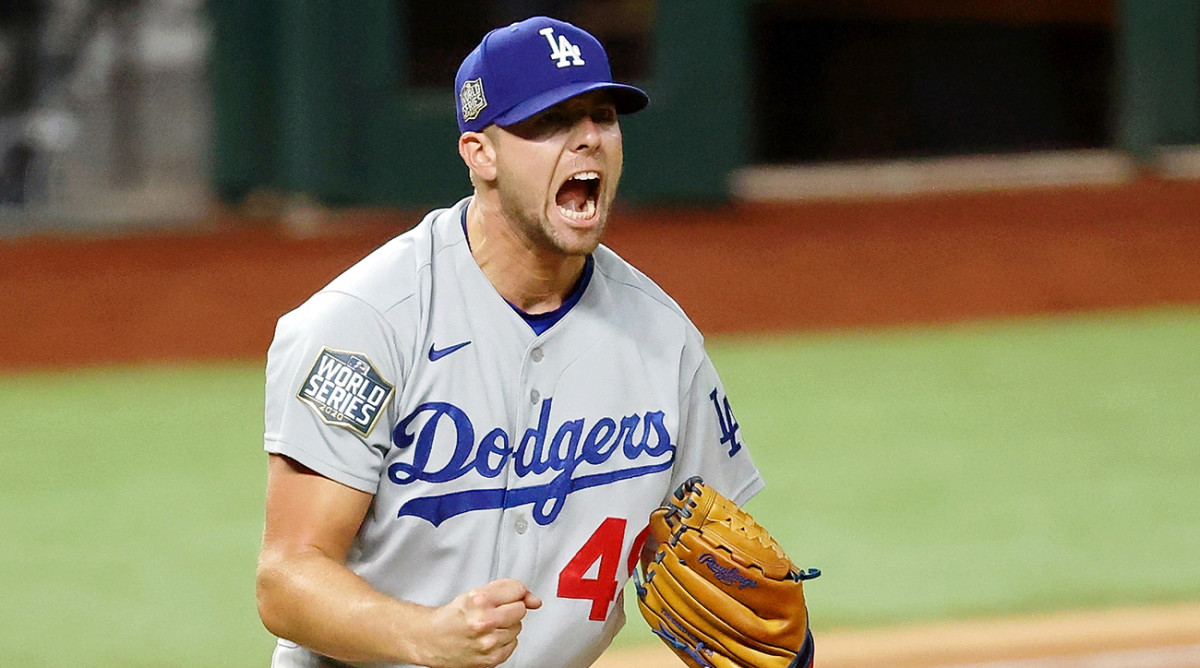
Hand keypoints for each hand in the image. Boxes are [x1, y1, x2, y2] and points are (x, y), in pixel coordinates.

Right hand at [420, 579, 542, 667]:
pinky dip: (504, 640)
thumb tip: (534, 600)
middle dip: (510, 608)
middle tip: (494, 611)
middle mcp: (484, 621)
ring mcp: (489, 642)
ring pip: (518, 627)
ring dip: (507, 625)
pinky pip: (513, 644)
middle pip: (520, 610)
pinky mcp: (491, 658)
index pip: (518, 590)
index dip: (515, 592)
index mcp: (479, 600)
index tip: (509, 595)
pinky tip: (489, 637)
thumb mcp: (475, 593)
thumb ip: (507, 590)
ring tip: (488, 625)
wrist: (431, 639)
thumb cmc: (452, 616)